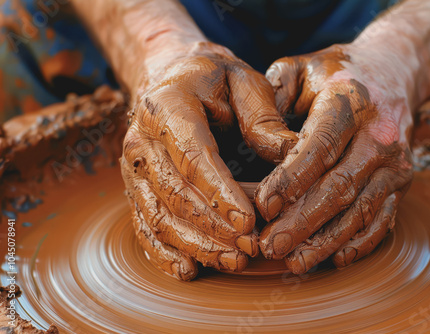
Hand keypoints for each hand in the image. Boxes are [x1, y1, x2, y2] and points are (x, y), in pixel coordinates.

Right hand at [121, 41, 296, 279]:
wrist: (171, 80)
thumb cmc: (214, 82)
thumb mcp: (244, 81)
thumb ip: (263, 116)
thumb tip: (290, 153)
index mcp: (167, 106)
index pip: (192, 155)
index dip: (219, 192)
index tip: (249, 220)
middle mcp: (141, 141)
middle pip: (174, 193)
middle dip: (214, 226)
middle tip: (252, 246)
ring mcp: (133, 169)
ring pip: (159, 217)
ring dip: (196, 244)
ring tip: (235, 260)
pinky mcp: (135, 190)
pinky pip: (145, 226)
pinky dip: (165, 253)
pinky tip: (191, 269)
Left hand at [255, 44, 413, 273]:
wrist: (392, 72)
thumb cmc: (333, 74)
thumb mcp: (298, 69)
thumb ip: (271, 96)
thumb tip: (258, 144)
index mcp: (349, 101)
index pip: (320, 145)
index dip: (292, 178)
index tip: (263, 206)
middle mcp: (379, 134)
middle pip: (340, 186)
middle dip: (303, 221)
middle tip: (270, 246)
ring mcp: (395, 162)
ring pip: (360, 209)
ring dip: (327, 240)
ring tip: (295, 262)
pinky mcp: (402, 181)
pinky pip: (383, 218)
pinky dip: (360, 242)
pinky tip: (335, 259)